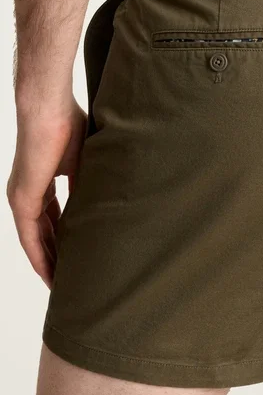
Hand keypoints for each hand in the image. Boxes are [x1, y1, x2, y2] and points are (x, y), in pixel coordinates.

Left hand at [7, 99, 86, 287]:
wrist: (48, 108)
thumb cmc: (68, 124)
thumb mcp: (85, 161)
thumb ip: (89, 183)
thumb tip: (109, 202)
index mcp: (42, 183)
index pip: (53, 220)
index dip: (64, 241)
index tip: (77, 258)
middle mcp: (27, 194)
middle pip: (43, 235)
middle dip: (56, 258)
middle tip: (70, 282)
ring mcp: (22, 197)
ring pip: (34, 241)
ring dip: (46, 264)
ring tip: (60, 286)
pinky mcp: (22, 199)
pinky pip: (29, 237)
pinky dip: (38, 256)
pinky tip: (49, 274)